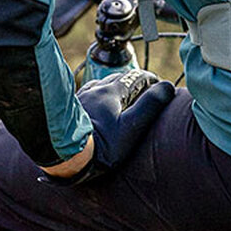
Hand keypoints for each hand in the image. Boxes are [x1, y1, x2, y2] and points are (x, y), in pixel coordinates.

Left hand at [45, 68, 174, 185]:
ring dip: (115, 90)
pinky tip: (99, 109)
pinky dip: (101, 98)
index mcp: (110, 91)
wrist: (63, 153)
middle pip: (118, 80)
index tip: (160, 85)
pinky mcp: (72, 109)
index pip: (135, 77)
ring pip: (102, 87)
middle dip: (134, 84)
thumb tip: (167, 87)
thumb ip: (149, 107)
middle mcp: (94, 89)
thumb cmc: (101, 145)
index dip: (150, 80)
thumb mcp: (131, 128)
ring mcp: (81, 98)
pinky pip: (90, 97)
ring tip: (123, 101)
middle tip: (145, 94)